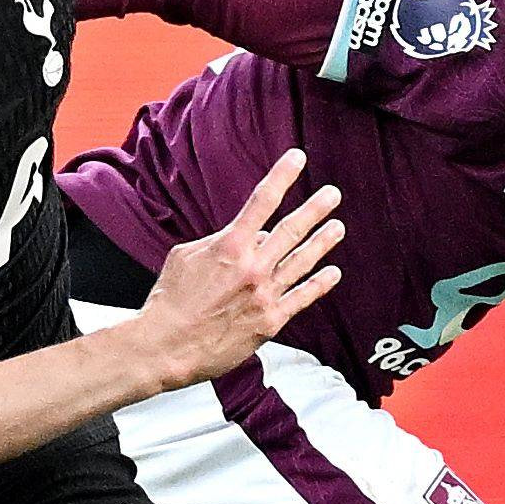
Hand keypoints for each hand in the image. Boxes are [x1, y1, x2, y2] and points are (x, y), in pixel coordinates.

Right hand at [128, 151, 340, 391]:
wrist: (166, 346)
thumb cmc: (170, 300)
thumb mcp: (186, 257)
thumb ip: (218, 242)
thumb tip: (249, 237)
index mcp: (229, 246)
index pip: (262, 201)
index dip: (282, 175)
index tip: (298, 157)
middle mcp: (252, 267)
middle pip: (291, 229)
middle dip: (314, 208)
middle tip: (332, 194)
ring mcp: (265, 294)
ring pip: (302, 261)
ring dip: (322, 242)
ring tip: (337, 227)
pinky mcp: (270, 322)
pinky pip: (302, 298)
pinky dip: (319, 284)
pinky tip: (333, 273)